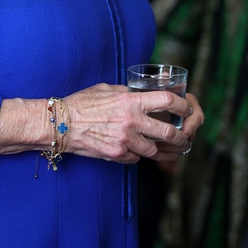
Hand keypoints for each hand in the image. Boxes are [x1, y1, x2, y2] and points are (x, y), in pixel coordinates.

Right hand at [65, 83, 197, 163]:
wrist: (61, 124)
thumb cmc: (82, 103)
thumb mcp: (106, 89)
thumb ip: (126, 93)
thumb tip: (141, 93)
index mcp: (130, 101)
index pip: (166, 101)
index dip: (182, 105)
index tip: (186, 108)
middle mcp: (131, 122)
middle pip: (169, 132)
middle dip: (182, 136)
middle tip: (184, 135)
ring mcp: (125, 141)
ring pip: (155, 150)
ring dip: (161, 148)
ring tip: (165, 146)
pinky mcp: (117, 155)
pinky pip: (136, 158)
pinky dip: (139, 154)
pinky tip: (136, 148)